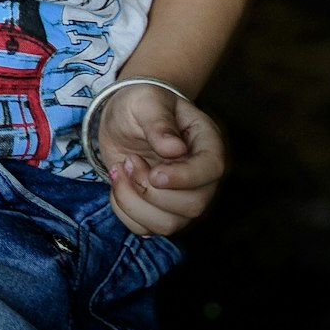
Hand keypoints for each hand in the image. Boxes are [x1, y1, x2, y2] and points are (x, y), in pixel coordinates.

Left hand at [98, 82, 225, 237]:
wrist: (123, 118)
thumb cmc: (140, 104)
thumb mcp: (145, 101)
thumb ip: (158, 121)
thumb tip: (174, 148)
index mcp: (206, 142)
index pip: (212, 169)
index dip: (184, 178)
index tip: (155, 173)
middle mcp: (201, 176)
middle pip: (192, 205)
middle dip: (151, 189)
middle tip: (129, 161)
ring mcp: (182, 198)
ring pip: (169, 224)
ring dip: (134, 202)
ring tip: (120, 170)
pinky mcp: (159, 211)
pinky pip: (145, 229)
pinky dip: (124, 211)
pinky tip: (117, 183)